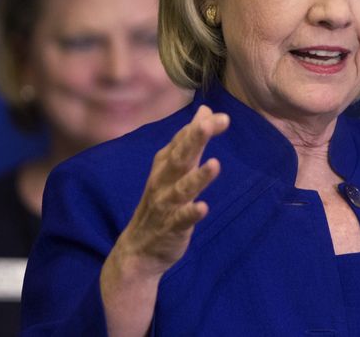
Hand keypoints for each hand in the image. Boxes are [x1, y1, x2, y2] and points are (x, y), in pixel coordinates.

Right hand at [113, 105, 229, 276]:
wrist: (138, 250)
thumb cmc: (162, 201)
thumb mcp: (176, 168)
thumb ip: (191, 140)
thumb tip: (206, 111)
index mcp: (165, 164)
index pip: (182, 141)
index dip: (199, 128)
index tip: (221, 116)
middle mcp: (163, 181)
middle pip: (180, 158)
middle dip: (194, 140)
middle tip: (209, 124)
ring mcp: (166, 205)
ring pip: (182, 188)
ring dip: (198, 177)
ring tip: (214, 164)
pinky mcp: (170, 228)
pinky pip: (181, 220)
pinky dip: (191, 213)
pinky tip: (203, 207)